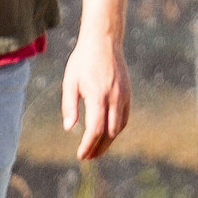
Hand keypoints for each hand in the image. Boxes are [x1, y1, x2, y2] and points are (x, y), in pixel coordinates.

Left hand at [61, 29, 129, 161]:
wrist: (104, 41)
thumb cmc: (83, 61)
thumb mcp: (70, 81)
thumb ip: (69, 105)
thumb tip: (69, 128)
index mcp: (98, 96)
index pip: (95, 129)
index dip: (88, 145)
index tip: (80, 155)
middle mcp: (114, 98)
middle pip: (110, 133)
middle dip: (99, 148)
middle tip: (87, 157)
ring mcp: (123, 96)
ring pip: (119, 127)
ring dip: (108, 141)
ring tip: (96, 149)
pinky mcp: (127, 93)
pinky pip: (124, 117)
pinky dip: (116, 129)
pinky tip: (106, 134)